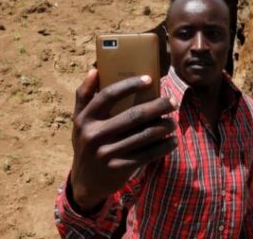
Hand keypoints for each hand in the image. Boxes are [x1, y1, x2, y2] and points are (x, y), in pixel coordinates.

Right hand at [69, 69, 178, 212]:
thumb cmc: (86, 143)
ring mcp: (107, 153)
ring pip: (144, 135)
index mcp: (85, 118)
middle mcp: (94, 135)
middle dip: (157, 106)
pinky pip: (147, 154)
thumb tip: (95, 70)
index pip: (108, 95)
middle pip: (133, 115)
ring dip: (164, 127)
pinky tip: (172, 141)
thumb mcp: (79, 121)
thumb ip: (84, 96)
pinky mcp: (119, 168)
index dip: (129, 85)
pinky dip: (163, 147)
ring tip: (173, 122)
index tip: (150, 80)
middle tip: (172, 101)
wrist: (85, 183)